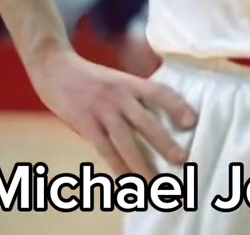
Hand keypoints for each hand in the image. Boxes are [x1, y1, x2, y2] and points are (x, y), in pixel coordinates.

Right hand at [28, 49, 196, 178]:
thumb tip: (152, 122)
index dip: (178, 106)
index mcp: (130, 82)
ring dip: (142, 164)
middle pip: (147, 122)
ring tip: (156, 181)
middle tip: (182, 159)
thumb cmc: (89, 78)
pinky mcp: (86, 124)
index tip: (192, 121)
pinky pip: (105, 151)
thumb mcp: (116, 79)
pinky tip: (126, 181)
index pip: (160, 92)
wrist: (56, 68)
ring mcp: (102, 110)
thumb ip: (131, 97)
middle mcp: (119, 95)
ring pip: (127, 142)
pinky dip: (117, 168)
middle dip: (165, 143)